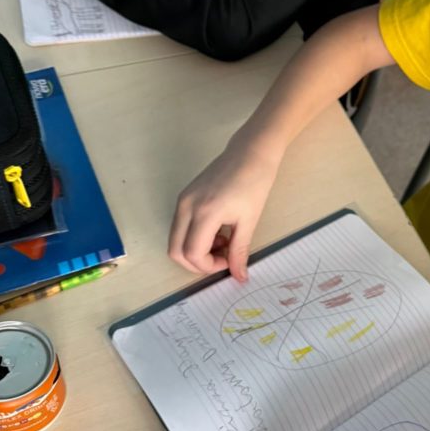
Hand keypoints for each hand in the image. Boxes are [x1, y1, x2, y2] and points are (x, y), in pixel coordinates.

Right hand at [168, 137, 279, 279]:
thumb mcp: (249, 221)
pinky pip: (180, 227)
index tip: (228, 262)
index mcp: (205, 213)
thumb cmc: (254, 184)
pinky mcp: (184, 197)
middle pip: (175, 251)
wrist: (250, 153)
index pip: (192, 253)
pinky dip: (193, 237)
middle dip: (196, 264)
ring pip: (175, 240)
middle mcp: (187, 207)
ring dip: (195, 250)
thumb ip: (239, 251)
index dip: (208, 266)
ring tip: (223, 242)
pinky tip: (217, 231)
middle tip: (221, 259)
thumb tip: (239, 277)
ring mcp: (182, 200)